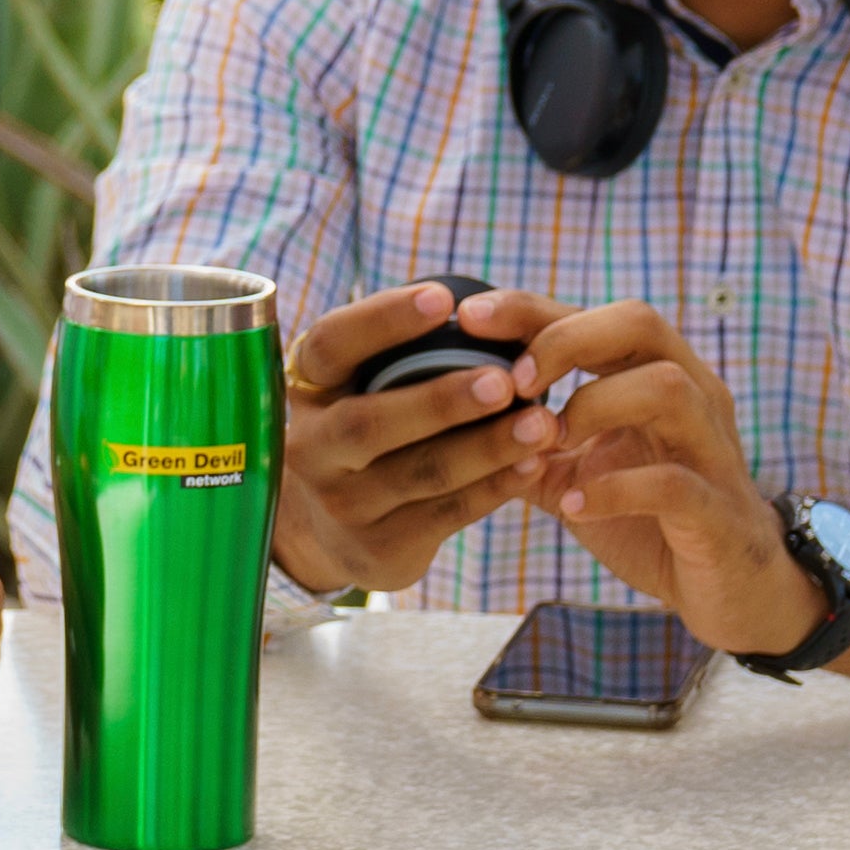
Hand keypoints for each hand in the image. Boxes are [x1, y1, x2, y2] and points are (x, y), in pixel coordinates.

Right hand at [270, 278, 552, 593]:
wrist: (326, 530)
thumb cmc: (364, 428)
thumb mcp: (356, 386)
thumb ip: (400, 353)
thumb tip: (490, 308)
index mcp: (308, 387)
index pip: (333, 345)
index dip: (383, 320)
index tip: (442, 299)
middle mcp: (311, 447)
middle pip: (367, 424)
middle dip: (440, 401)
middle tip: (503, 381)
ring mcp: (341, 504)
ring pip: (419, 473)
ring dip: (485, 448)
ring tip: (541, 424)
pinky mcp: (377, 550)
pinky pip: (444, 515)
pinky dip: (492, 488)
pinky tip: (532, 465)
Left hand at [486, 302, 809, 650]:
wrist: (730, 589)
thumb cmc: (652, 519)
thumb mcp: (577, 473)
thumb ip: (527, 442)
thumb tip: (452, 416)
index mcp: (654, 377)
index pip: (595, 318)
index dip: (532, 309)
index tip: (469, 317)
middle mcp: (692, 397)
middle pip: (640, 324)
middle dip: (567, 340)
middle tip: (513, 380)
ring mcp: (711, 450)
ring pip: (669, 388)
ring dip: (596, 405)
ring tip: (546, 440)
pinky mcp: (717, 511)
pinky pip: (673, 484)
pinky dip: (616, 489)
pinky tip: (572, 506)